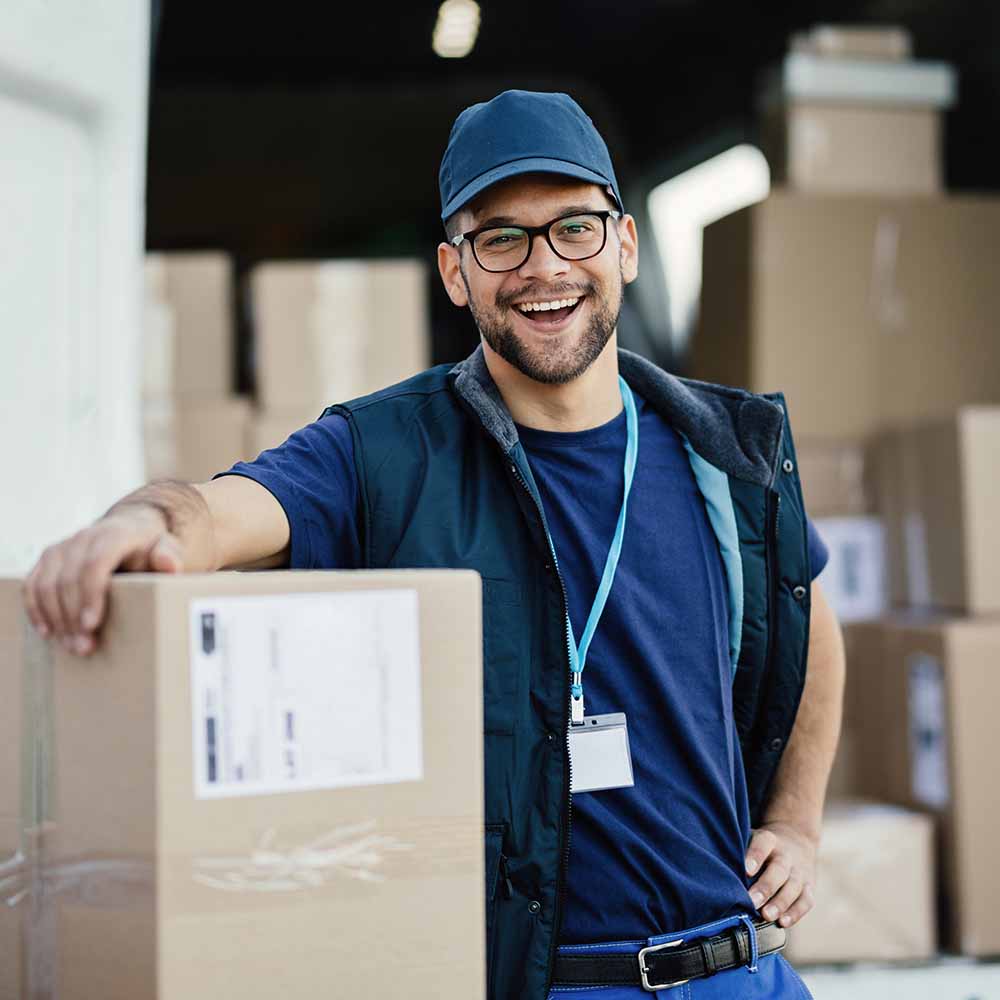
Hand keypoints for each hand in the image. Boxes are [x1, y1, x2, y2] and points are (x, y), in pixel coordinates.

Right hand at [24, 505, 181, 656]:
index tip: (91, 625)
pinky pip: (32, 584)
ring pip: (47, 584)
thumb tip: (168, 564)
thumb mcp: (167, 549)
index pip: (96, 562)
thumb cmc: (151, 547)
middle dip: (73, 617)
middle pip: (69, 578)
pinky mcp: (48, 558)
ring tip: (72, 646)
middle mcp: (85, 537)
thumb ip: (170, 556)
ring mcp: (63, 547)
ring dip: (56, 619)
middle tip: (85, 648)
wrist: (131, 530)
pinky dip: (36, 609)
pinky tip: (48, 632)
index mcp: (115, 534)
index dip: (90, 593)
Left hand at [744, 821, 817, 928]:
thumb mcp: (750, 839)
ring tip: (767, 916)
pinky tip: (783, 923)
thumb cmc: (761, 847)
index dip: (755, 855)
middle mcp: (786, 855)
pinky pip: (806, 901)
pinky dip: (796, 913)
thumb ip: (737, 852)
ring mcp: (799, 871)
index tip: (746, 870)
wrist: (795, 841)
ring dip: (781, 903)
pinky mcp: (808, 886)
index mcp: (769, 840)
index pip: (763, 843)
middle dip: (766, 887)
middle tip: (752, 901)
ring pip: (793, 887)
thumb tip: (714, 871)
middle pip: (779, 869)